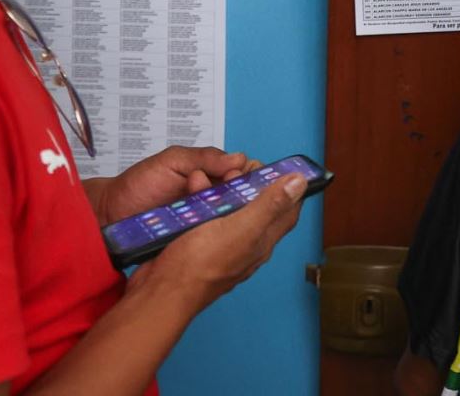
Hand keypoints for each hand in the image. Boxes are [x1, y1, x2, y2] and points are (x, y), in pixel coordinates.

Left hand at [88, 145, 258, 225]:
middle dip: (236, 192)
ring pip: (231, 218)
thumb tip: (239, 159)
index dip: (248, 174)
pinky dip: (214, 232)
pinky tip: (207, 228)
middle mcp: (213, 197)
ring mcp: (206, 220)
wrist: (112, 214)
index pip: (244, 172)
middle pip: (243, 196)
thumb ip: (205, 158)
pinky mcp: (196, 240)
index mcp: (212, 173)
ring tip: (198, 203)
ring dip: (222, 211)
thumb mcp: (173, 160)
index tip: (236, 177)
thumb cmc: (140, 183)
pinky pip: (215, 237)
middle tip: (216, 189)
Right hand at [130, 173, 306, 312]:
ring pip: (227, 211)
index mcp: (261, 242)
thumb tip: (299, 184)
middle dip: (249, 185)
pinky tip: (192, 195)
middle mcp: (244, 246)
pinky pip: (205, 217)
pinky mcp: (198, 245)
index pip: (286, 212)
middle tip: (236, 170)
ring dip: (221, 192)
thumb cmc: (200, 265)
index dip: (289, 188)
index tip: (282, 168)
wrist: (160, 292)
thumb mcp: (241, 228)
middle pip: (256, 208)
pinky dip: (201, 202)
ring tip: (207, 180)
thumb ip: (269, 205)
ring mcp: (220, 247)